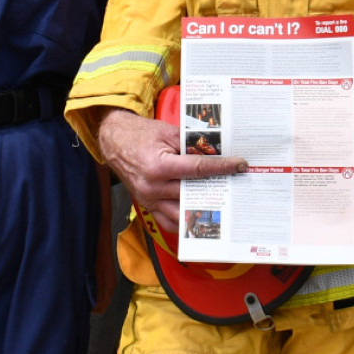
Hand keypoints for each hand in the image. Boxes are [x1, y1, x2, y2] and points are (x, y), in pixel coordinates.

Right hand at [95, 107, 247, 233]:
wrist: (115, 141)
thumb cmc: (141, 135)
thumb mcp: (168, 132)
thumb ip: (192, 143)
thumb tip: (217, 151)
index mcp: (157, 166)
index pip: (197, 170)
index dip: (221, 167)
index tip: (239, 165)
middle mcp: (152, 187)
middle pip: (192, 193)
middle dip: (216, 188)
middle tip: (236, 184)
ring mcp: (148, 200)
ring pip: (181, 213)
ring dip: (201, 208)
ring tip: (222, 201)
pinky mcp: (147, 206)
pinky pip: (168, 221)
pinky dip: (184, 220)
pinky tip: (199, 211)